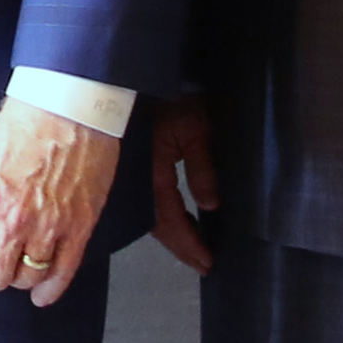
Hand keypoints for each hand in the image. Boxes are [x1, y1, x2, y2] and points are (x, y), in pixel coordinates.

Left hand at [0, 101, 116, 306]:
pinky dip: (50, 290)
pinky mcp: (79, 227)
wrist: (67, 107)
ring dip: (18, 280)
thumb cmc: (22, 125)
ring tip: (16, 272)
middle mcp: (13, 221)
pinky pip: (63, 273)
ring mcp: (48, 227)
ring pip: (26, 278)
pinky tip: (42, 295)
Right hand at [149, 98, 218, 272]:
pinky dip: (162, 216)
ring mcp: (133, 175)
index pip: (172, 221)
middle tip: (202, 263)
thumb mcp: (194, 130)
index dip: (189, 244)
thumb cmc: (169, 101)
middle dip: (181, 246)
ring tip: (191, 247)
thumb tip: (210, 206)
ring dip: (171, 234)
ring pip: (150, 215)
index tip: (207, 263)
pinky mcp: (132, 167)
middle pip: (158, 225)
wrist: (133, 79)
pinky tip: (174, 219)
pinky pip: (147, 201)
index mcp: (154, 176)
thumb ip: (201, 169)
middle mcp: (139, 181)